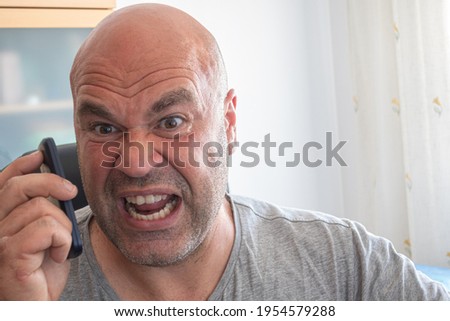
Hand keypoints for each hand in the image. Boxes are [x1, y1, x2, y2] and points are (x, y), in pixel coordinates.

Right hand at [0, 151, 77, 299]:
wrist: (37, 302)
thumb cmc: (42, 269)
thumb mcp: (45, 232)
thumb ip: (43, 208)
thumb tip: (57, 182)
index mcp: (1, 218)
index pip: (3, 182)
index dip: (20, 165)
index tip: (40, 154)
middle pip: (19, 187)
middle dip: (51, 182)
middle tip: (71, 192)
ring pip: (42, 208)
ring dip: (63, 226)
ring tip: (60, 245)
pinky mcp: (9, 255)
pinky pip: (47, 228)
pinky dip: (63, 240)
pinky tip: (58, 255)